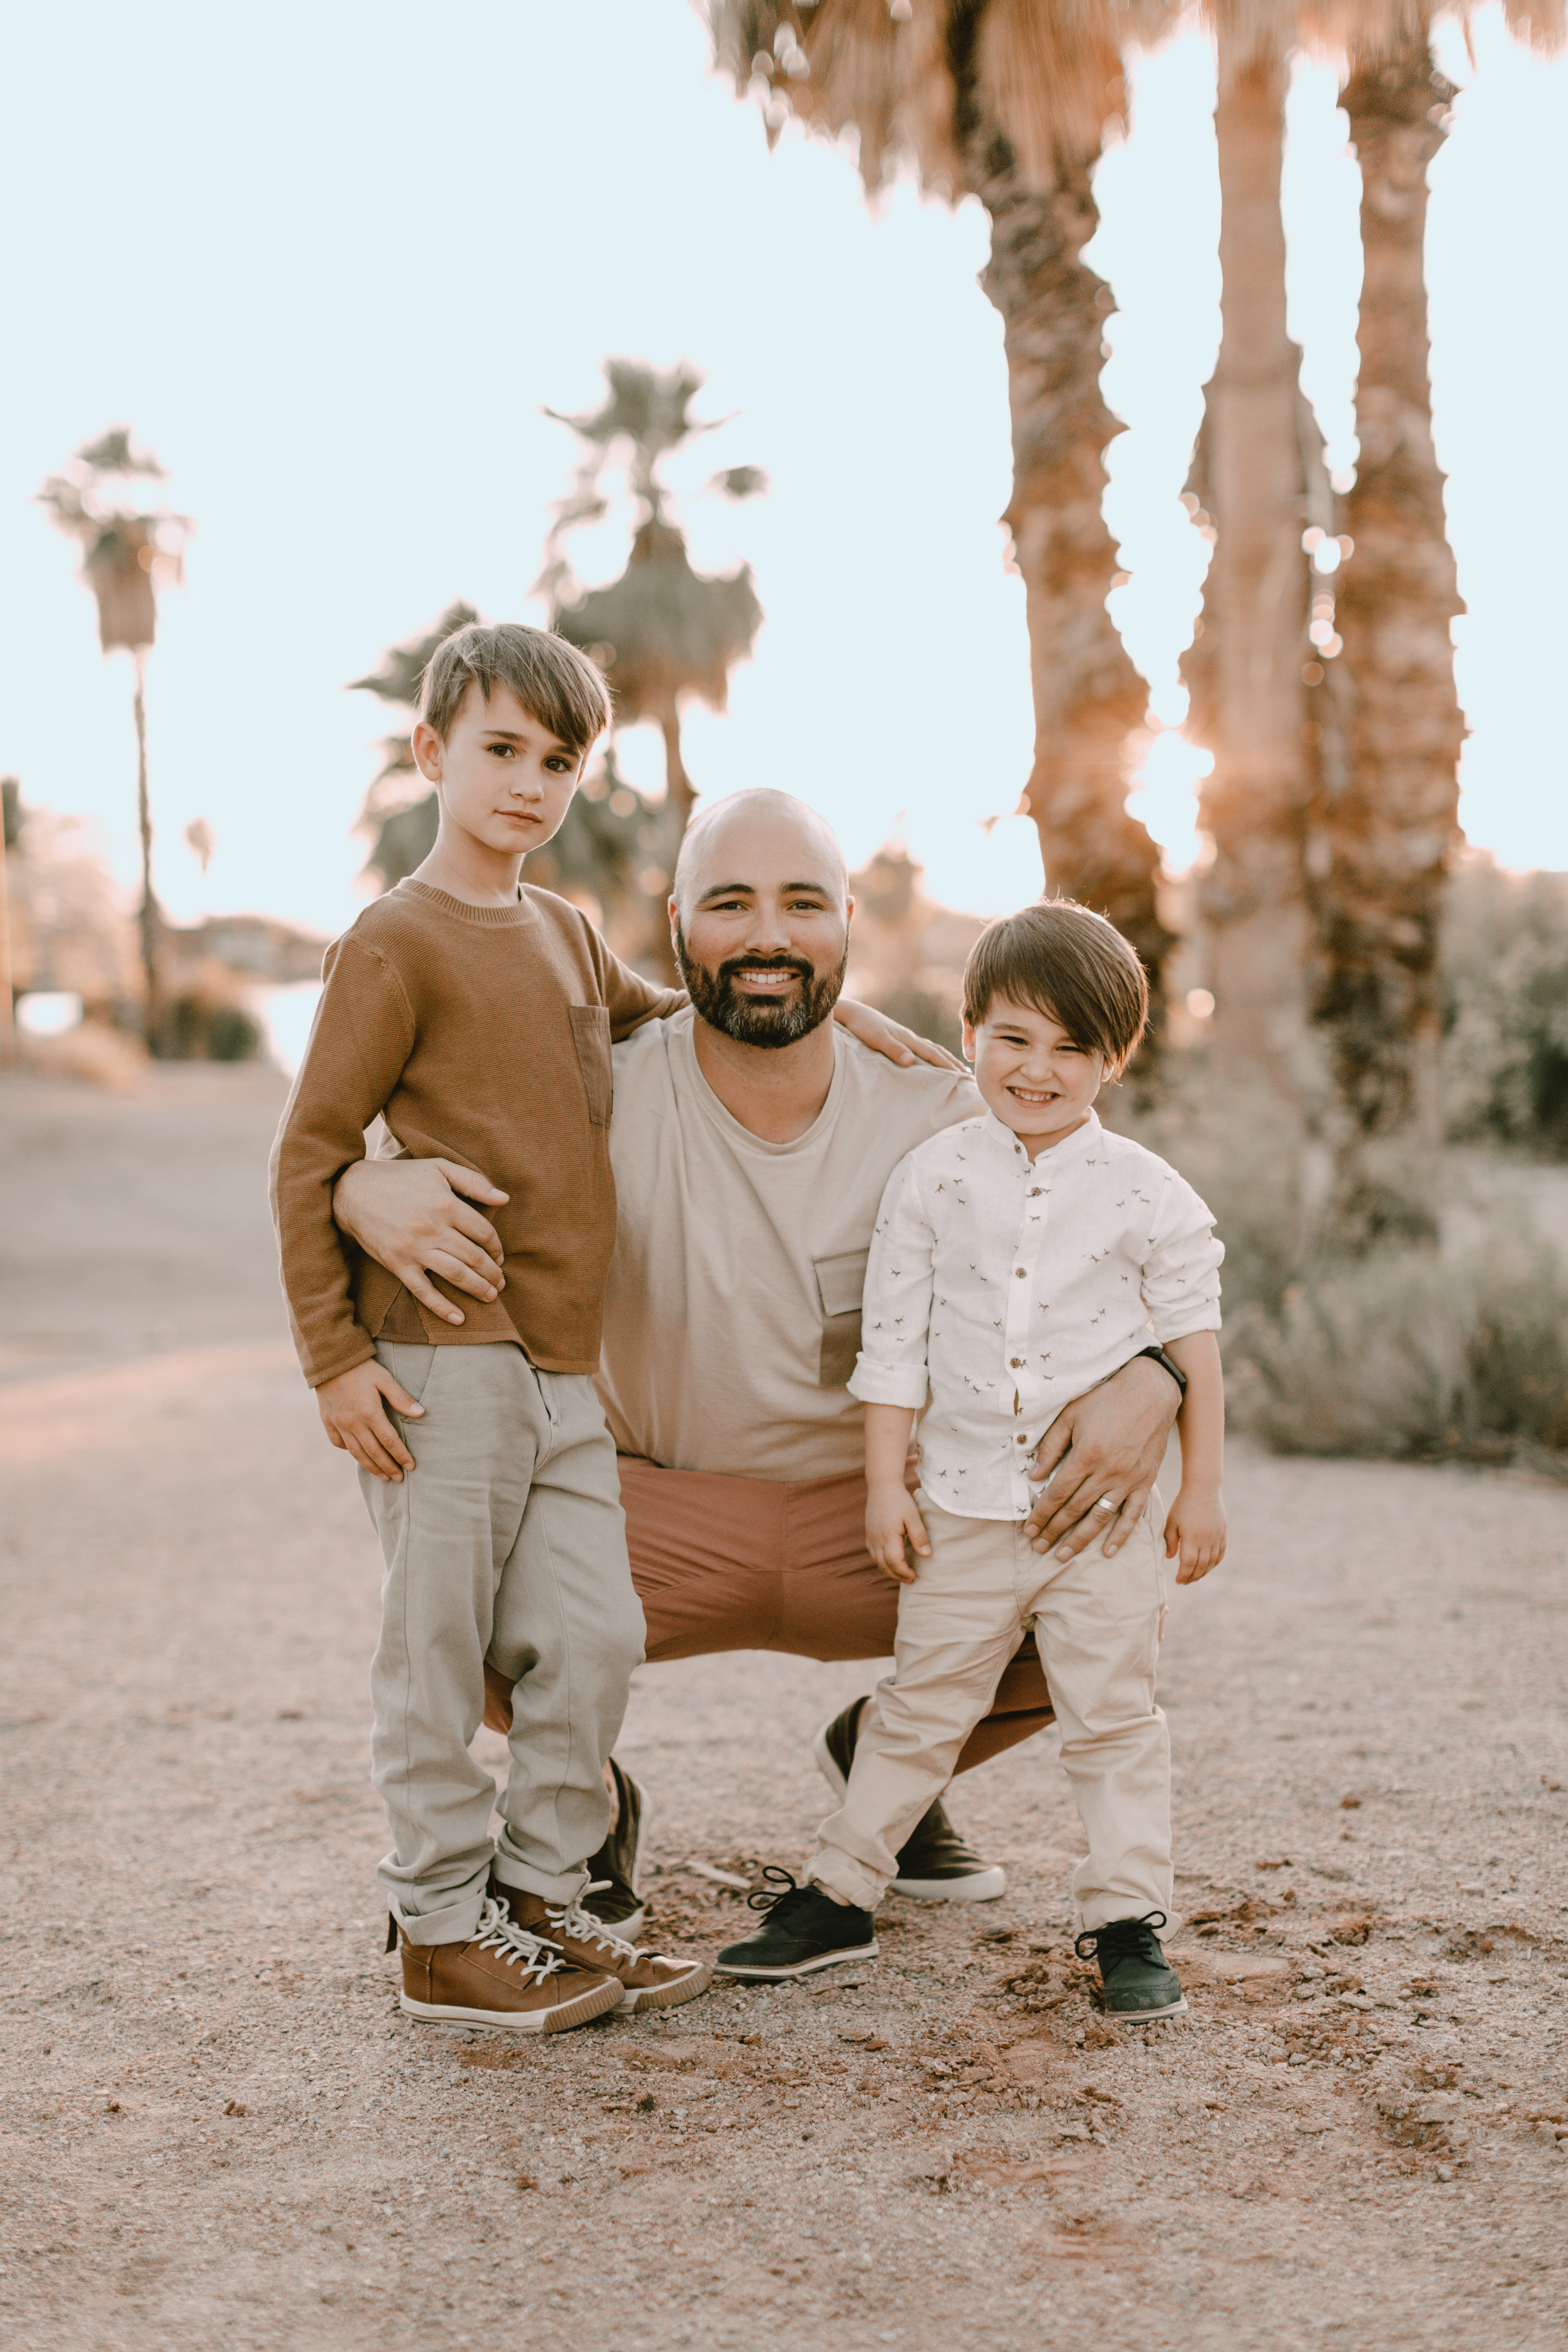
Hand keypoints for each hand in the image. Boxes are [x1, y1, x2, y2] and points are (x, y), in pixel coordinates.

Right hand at [315, 1358, 423, 1481]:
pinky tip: (359, 1456)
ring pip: (356, 1452)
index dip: (401, 1455)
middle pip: (373, 1452)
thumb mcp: (385, 1379)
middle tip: (399, 1478)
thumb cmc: (362, 1368)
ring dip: (370, 1467)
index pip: (389, 1441)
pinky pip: (338, 1443)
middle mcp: (352, 1422)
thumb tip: (421, 1414)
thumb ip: (402, 1398)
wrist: (330, 1359)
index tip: (411, 1466)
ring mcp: (338, 1423)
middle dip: (388, 1467)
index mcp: (369, 1413)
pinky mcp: (327, 1421)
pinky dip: (349, 1451)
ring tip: (382, 1477)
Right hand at [333, 1157, 507, 1324]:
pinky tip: (459, 1318)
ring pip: (456, 1274)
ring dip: (478, 1288)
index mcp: (445, 1204)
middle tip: (500, 1282)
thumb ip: (473, 1181)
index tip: (499, 1256)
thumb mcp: (438, 1167)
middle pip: (474, 1256)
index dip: (496, 1247)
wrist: (352, 1191)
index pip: (483, 1232)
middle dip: (492, 1273)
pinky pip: (423, 1291)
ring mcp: (414, 1249)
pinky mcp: (397, 1264)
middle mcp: (432, 1228)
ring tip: (490, 1296)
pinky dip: (442, 1307)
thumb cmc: (399, 1177)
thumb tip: (504, 1198)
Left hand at [834, 998, 962, 1071]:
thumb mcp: (877, 1039)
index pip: (932, 1054)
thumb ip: (893, 1049)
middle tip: (968, 1076)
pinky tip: (932, 1059)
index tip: (961, 1077)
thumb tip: (910, 1061)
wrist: (853, 1013)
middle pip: (937, 1051)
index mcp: (907, 1039)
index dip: (947, 1066)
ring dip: (945, 1058)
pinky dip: (933, 1055)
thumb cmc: (863, 1027)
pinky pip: (922, 1048)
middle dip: (953, 1063)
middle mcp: (910, 1038)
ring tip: (957, 1068)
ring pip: (931, 1049)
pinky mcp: (899, 1038)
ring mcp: (905, 1037)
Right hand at [865, 1484, 930, 1583]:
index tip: (915, 1576)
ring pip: (877, 1561)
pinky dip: (881, 1562)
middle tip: (910, 1579)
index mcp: (888, 1536)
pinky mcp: (869, 1534)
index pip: (894, 1562)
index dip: (904, 1572)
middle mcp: (877, 1539)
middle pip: (884, 1565)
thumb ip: (919, 1536)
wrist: (882, 1486)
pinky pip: (873, 1554)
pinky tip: (889, 1562)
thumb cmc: (899, 1500)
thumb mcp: (913, 1516)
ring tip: (901, 1574)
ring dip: (889, 1570)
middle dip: (897, 1575)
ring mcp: (871, 1537)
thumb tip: (926, 1555)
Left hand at [1025, 1356, 1179, 1559]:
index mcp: (1086, 1455)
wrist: (1151, 1391)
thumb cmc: (1106, 1399)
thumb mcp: (1071, 1414)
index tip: (1028, 1530)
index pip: (1057, 1494)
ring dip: (1080, 1540)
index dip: (1040, 1514)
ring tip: (1063, 1556)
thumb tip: (1034, 1476)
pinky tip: (1108, 1551)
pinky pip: (1133, 1514)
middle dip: (1053, 1531)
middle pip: (1074, 1510)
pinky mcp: (1146, 1481)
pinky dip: (1121, 1535)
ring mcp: (1129, 1479)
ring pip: (1100, 1517)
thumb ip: (1051, 1446)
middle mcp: (1107, 1472)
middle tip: (1038, 1548)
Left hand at [1165, 1485, 1226, 1583]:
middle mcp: (1207, 1540)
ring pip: (1212, 1562)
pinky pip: (1221, 1553)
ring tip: (1195, 1576)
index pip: (1189, 1564)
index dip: (1184, 1575)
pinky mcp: (1223, 1533)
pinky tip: (1208, 1566)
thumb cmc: (1183, 1504)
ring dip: (1204, 1572)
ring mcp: (1217, 1537)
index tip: (1178, 1581)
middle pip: (1201, 1566)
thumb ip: (1170, 1541)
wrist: (1203, 1488)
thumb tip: (1170, 1558)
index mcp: (1192, 1538)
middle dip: (1193, 1577)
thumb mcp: (1171, 1522)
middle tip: (1185, 1581)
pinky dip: (1215, 1562)